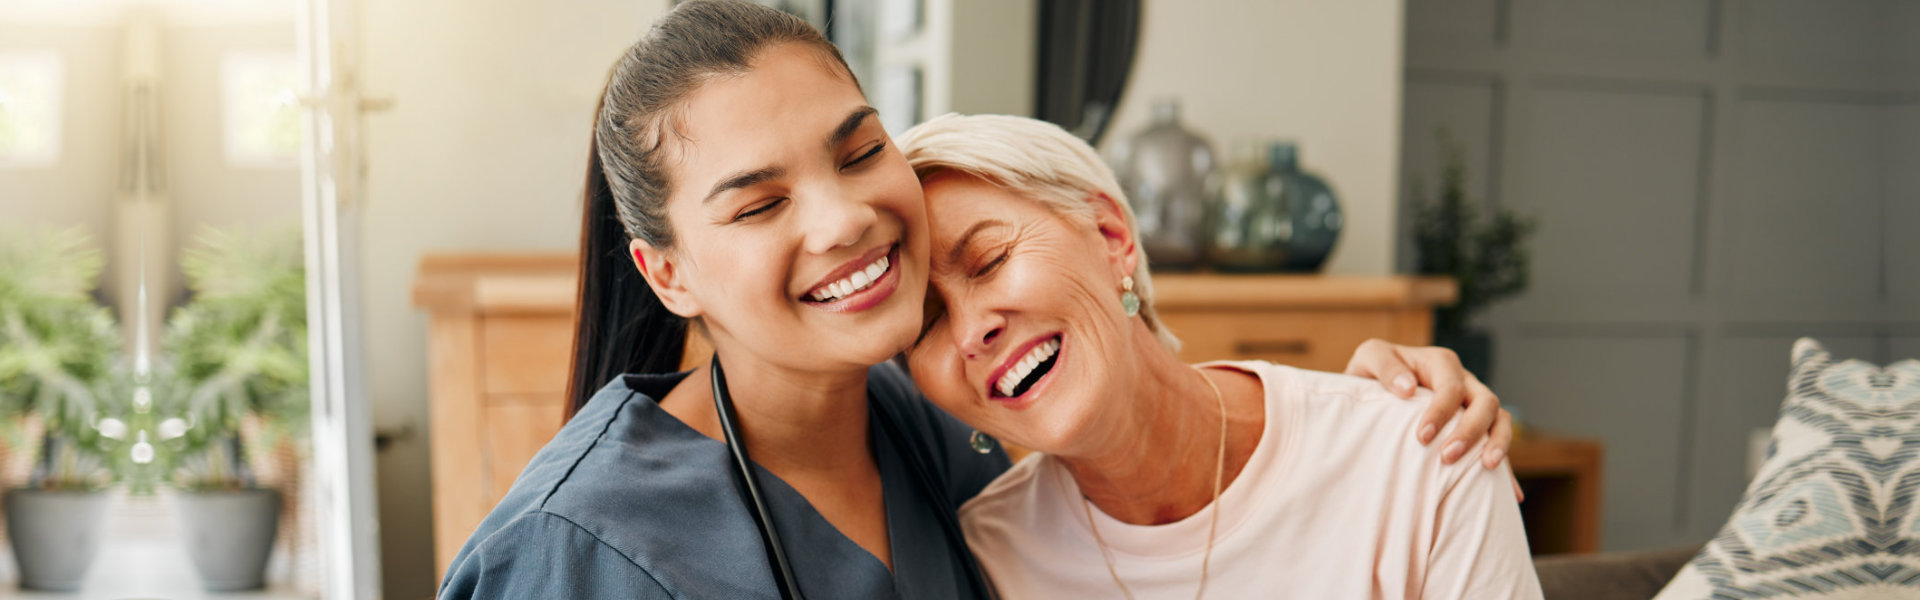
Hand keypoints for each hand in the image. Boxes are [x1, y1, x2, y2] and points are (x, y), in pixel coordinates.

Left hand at [1344, 339, 1522, 501]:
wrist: (1374, 389)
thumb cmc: (1372, 372)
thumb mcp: (1370, 357)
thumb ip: (1384, 366)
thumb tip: (1407, 388)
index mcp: (1441, 363)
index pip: (1450, 386)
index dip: (1440, 411)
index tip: (1421, 437)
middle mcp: (1465, 382)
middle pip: (1485, 401)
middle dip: (1470, 430)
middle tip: (1446, 457)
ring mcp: (1474, 405)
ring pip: (1501, 419)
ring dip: (1498, 443)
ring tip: (1487, 467)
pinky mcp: (1477, 428)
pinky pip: (1498, 444)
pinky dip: (1508, 469)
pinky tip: (1511, 494)